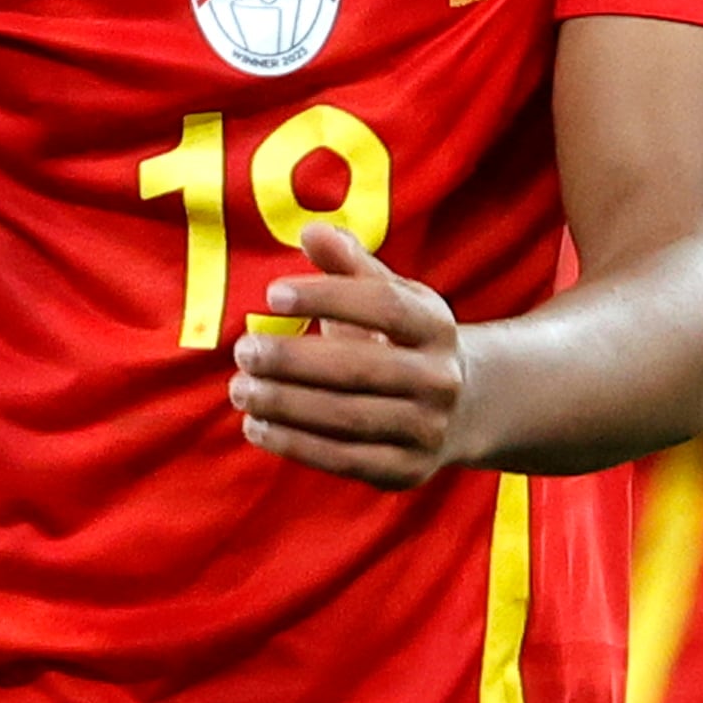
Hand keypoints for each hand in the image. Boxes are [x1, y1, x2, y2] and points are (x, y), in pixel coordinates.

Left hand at [234, 225, 468, 486]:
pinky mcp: (406, 471)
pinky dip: (295, 445)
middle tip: (243, 351)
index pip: (383, 305)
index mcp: (436, 326)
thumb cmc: (403, 340)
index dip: (327, 296)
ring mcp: (426, 429)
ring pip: (347, 418)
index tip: (271, 295)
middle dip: (294, 361)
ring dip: (286, 406)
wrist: (461, 409)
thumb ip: (350, 265)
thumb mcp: (389, 296)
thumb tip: (311, 231)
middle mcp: (440, 379)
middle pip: (361, 368)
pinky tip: (256, 427)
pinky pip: (344, 460)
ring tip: (240, 389)